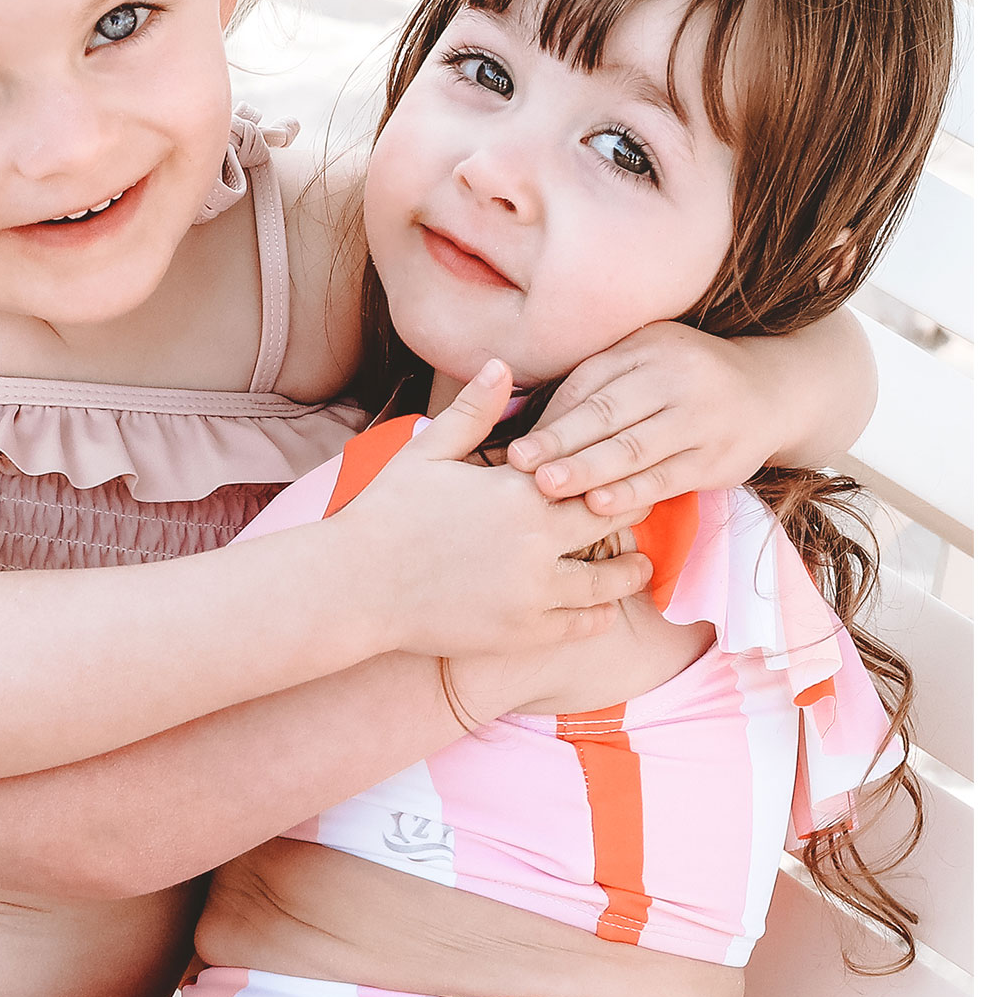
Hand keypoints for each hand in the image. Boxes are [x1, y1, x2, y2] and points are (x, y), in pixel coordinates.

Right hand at [337, 362, 655, 656]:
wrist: (352, 586)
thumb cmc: (386, 513)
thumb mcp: (427, 452)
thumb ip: (473, 411)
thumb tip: (500, 363)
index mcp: (519, 492)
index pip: (594, 476)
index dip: (616, 472)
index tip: (628, 468)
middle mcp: (536, 543)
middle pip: (611, 524)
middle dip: (629, 516)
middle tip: (645, 512)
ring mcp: (533, 593)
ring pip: (608, 583)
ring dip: (628, 574)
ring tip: (640, 568)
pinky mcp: (522, 633)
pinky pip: (581, 626)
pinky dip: (598, 615)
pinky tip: (604, 608)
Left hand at [504, 322, 779, 514]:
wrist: (770, 392)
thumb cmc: (689, 379)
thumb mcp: (649, 360)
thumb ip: (600, 383)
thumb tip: (536, 425)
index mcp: (650, 347)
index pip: (592, 381)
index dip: (553, 416)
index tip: (516, 446)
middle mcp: (676, 376)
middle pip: (609, 412)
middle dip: (562, 441)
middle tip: (521, 464)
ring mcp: (701, 418)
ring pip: (636, 447)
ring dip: (590, 469)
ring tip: (550, 486)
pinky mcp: (718, 457)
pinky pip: (667, 478)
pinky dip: (631, 492)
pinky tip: (601, 504)